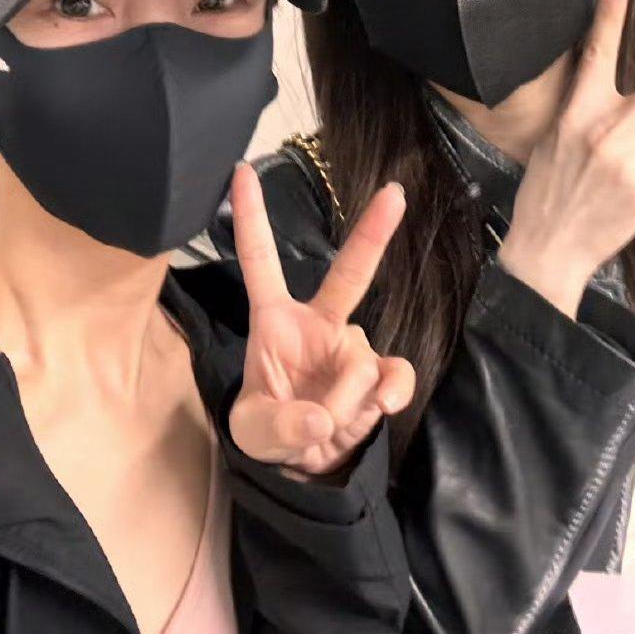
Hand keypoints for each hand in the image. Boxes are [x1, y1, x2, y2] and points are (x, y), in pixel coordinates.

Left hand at [228, 162, 413, 476]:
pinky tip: (382, 409)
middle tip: (394, 193)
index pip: (259, 259)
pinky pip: (394, 375)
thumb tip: (322, 417)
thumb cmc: (269, 428)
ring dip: (343, 399)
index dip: (251, 216)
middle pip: (350, 271)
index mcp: (275, 318)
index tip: (240, 170)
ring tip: (324, 423)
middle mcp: (318, 322)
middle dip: (372, 232)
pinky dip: (391, 392)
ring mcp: (352, 346)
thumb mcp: (254, 432)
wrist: (306, 463)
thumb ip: (281, 424)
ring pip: (358, 362)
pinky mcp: (379, 375)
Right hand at [500, 0, 634, 315]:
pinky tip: (632, 191)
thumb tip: (624, 98)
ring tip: (623, 173)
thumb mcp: (552, 141)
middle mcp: (607, 130)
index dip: (609, 14)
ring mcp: (632, 160)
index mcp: (577, 114)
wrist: (548, 250)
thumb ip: (586, 113)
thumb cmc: (547, 192)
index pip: (596, 53)